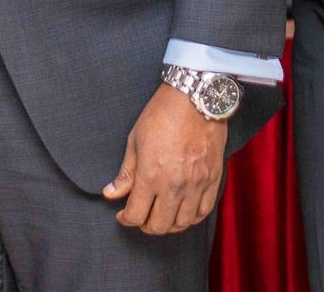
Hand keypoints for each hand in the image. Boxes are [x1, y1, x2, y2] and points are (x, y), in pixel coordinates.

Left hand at [103, 83, 228, 235]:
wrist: (196, 98)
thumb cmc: (162, 114)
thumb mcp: (135, 140)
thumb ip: (125, 173)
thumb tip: (110, 193)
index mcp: (151, 175)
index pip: (136, 215)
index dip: (126, 219)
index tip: (123, 214)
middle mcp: (174, 185)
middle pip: (159, 226)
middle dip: (145, 225)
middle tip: (141, 216)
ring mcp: (196, 184)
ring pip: (182, 223)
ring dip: (169, 225)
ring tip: (161, 215)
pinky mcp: (213, 179)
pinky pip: (204, 211)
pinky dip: (191, 217)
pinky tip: (183, 211)